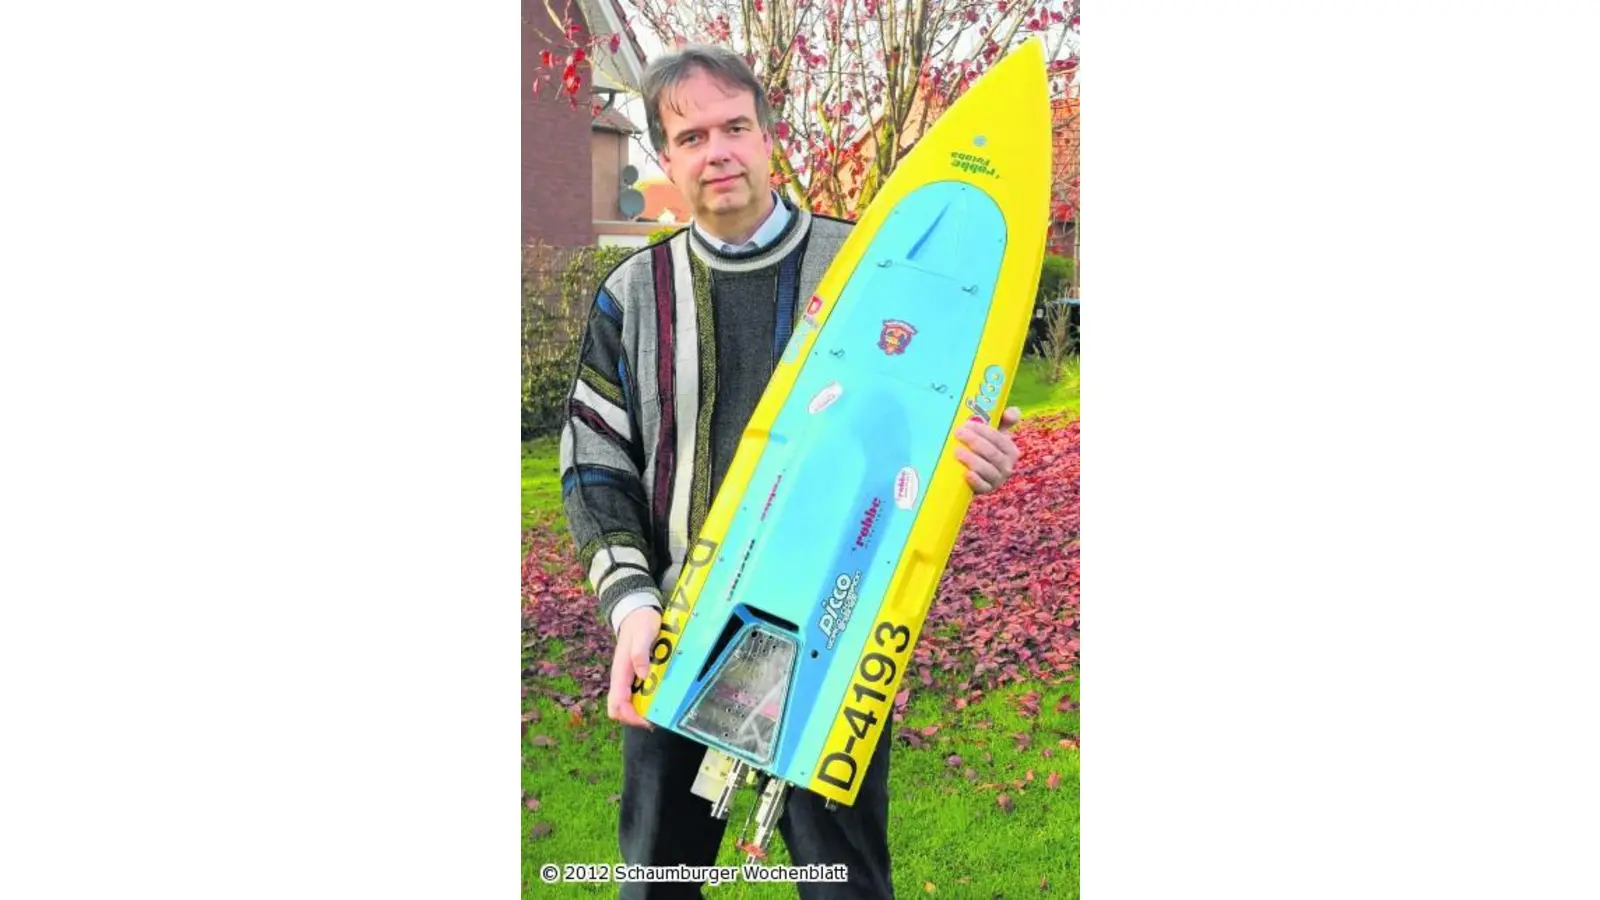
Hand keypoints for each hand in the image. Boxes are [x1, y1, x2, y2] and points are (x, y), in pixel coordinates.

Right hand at [607, 606, 661, 728]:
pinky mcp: (635, 675)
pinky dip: (647, 700)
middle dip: (636, 718)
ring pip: (628, 704)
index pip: (616, 704)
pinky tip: (661, 697)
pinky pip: (637, 695)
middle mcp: (621, 679)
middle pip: (620, 709)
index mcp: (620, 672)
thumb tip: (642, 675)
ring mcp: (628, 678)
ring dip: (642, 711)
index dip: (630, 716)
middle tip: (655, 718)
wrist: (637, 612)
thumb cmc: (640, 623)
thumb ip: (640, 653)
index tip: (647, 719)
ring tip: (661, 711)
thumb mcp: (643, 634)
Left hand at [955, 406, 1021, 494]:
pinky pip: (983, 486)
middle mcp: (1007, 466)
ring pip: (988, 469)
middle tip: (958, 433)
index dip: (983, 430)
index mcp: (1010, 449)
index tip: (967, 424)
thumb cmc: (983, 448)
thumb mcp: (993, 434)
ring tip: (957, 452)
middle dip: (975, 442)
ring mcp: (997, 480)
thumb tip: (1010, 413)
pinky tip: (966, 473)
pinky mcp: (986, 490)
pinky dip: (975, 480)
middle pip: (992, 453)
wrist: (972, 473)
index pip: (999, 438)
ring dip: (972, 459)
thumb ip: (1003, 420)